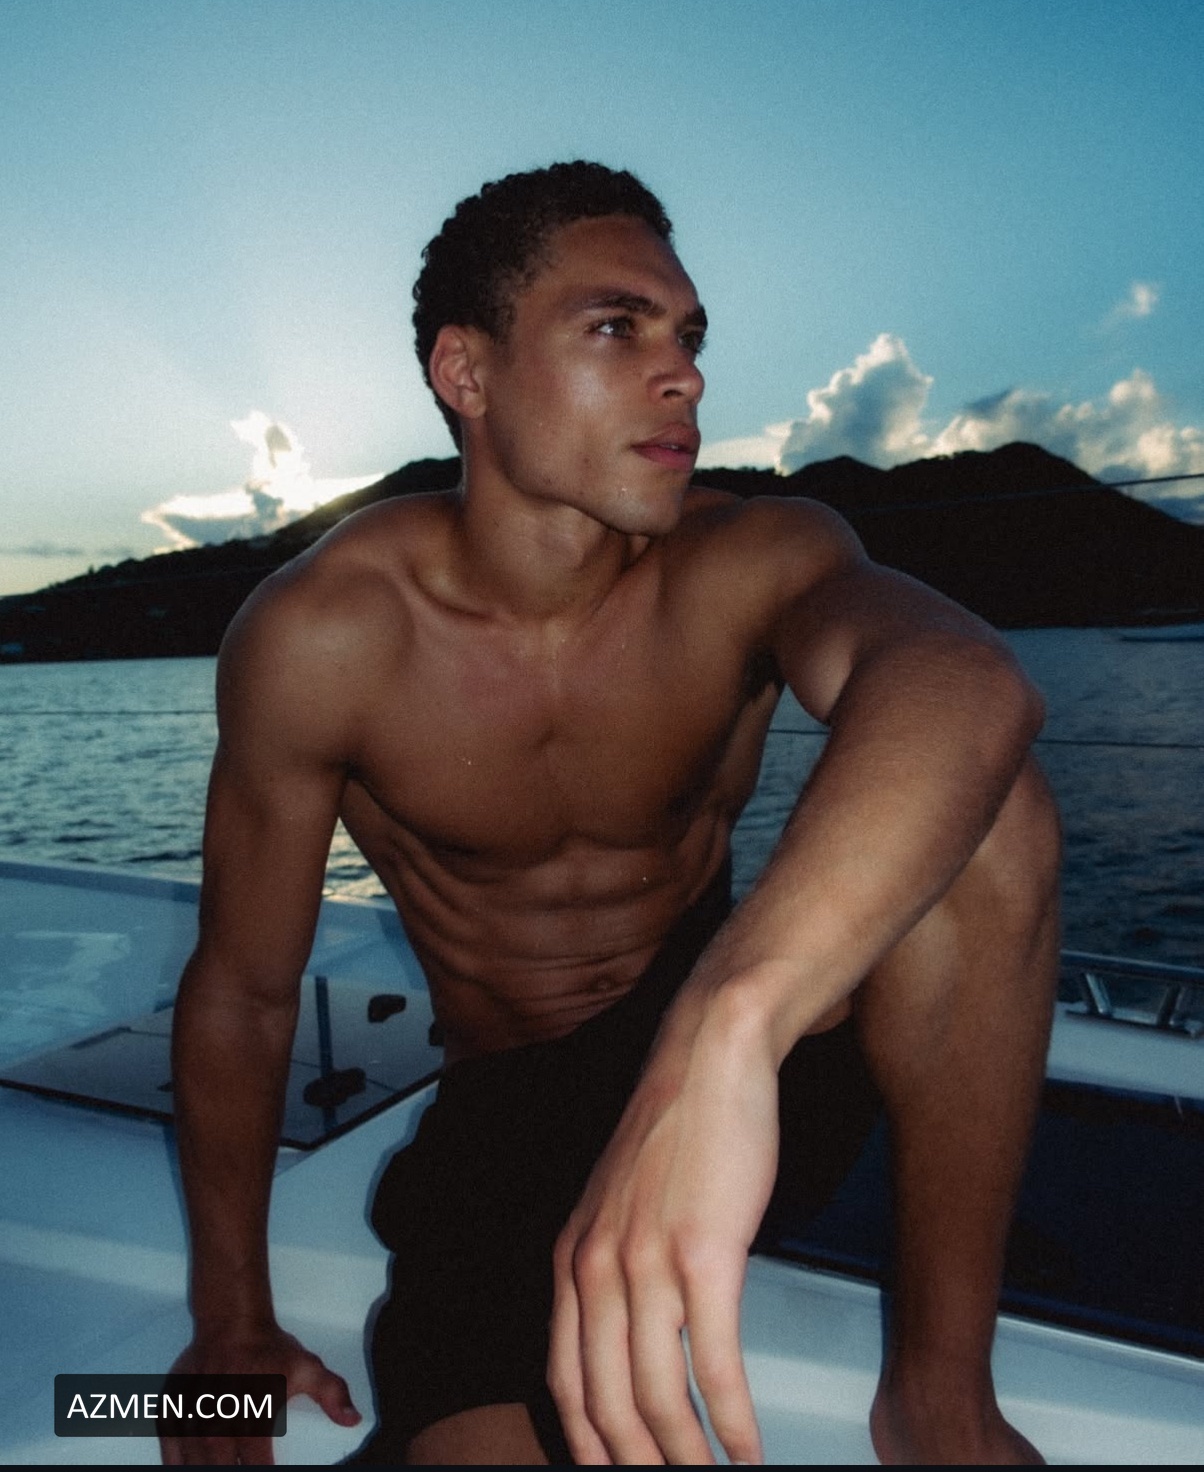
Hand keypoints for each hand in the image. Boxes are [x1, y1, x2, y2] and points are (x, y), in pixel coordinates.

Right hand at [159, 1325, 360, 1465]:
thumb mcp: (307, 1368)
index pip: (256, 1467)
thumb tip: (354, 1420)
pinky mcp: (171, 1414)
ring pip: (193, 1465)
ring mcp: (190, 1420)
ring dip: (205, 1471)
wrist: (231, 1322)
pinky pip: (169, 1453)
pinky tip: (189, 1468)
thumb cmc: (270, 1350)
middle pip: (220, 1469)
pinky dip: (177, 1465)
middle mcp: (217, 1424)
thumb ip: (332, 1394)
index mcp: (251, 1418)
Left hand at [548, 1015, 778, 1463]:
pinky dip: (733, 1422)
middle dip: (638, 1465)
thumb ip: (613, 1265)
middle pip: (605, 1405)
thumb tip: (633, 1335)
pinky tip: (750, 1450)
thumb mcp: (619, 1201)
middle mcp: (595, 1268)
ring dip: (688, 1460)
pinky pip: (714, 1365)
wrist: (709, 1057)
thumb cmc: (678, 1129)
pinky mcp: (705, 1254)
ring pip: (657, 1398)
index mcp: (570, 1259)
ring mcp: (647, 1264)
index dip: (589, 1445)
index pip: (564, 1383)